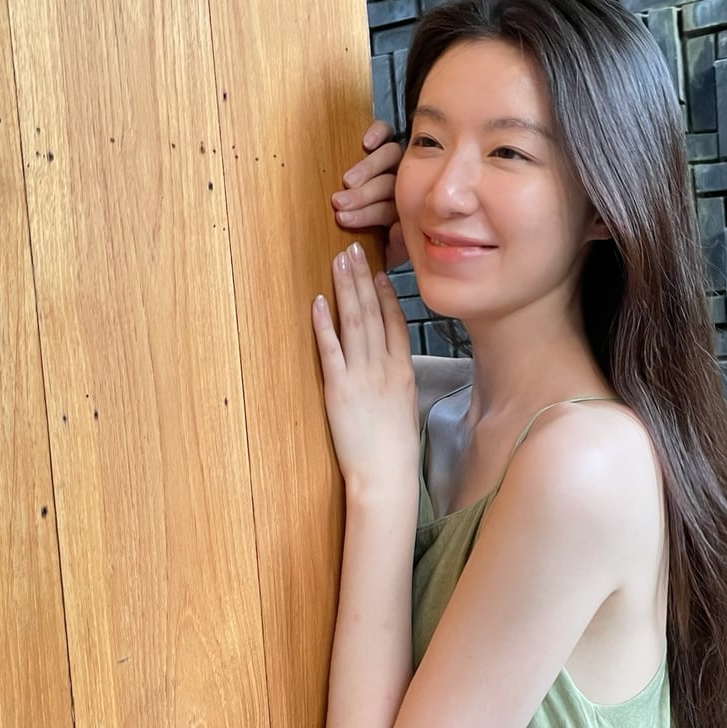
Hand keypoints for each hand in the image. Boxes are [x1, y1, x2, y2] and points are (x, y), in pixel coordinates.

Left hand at [312, 241, 417, 499]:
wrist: (386, 476)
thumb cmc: (396, 451)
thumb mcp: (407, 409)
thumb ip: (398, 383)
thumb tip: (391, 370)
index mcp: (404, 372)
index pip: (396, 322)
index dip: (386, 295)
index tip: (378, 273)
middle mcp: (385, 367)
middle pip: (373, 314)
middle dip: (362, 279)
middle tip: (353, 251)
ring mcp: (362, 376)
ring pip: (354, 323)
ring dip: (346, 290)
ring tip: (340, 263)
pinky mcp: (339, 389)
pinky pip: (331, 349)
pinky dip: (324, 324)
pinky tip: (319, 301)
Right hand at [333, 120, 406, 269]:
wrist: (377, 217)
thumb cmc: (379, 237)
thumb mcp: (388, 250)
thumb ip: (395, 244)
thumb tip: (396, 229)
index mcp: (404, 211)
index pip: (389, 209)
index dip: (366, 214)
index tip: (344, 219)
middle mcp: (404, 184)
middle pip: (388, 183)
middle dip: (362, 195)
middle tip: (341, 202)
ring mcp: (397, 160)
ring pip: (389, 157)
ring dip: (367, 168)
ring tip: (349, 180)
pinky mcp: (387, 140)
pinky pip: (387, 132)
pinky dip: (378, 134)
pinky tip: (367, 143)